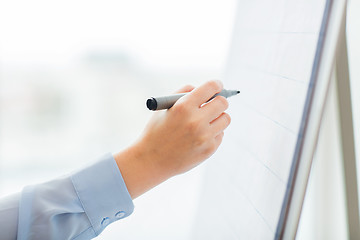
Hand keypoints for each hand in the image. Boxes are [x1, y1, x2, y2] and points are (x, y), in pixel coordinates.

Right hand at [114, 80, 230, 198]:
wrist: (151, 160)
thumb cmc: (157, 131)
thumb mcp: (164, 107)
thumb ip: (184, 92)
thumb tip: (205, 89)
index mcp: (183, 106)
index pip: (211, 87)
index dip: (216, 85)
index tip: (217, 86)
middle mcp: (196, 121)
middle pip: (223, 103)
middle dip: (219, 101)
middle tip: (213, 104)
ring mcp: (204, 136)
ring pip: (225, 119)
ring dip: (218, 117)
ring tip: (206, 121)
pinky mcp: (209, 149)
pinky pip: (220, 134)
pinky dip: (213, 133)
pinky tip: (200, 137)